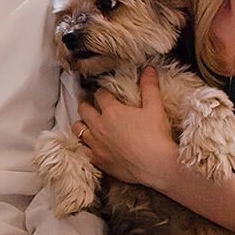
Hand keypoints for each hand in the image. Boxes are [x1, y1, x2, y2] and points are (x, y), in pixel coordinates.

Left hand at [78, 67, 177, 190]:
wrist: (156, 166)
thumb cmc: (156, 135)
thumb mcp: (155, 107)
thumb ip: (149, 87)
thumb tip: (148, 68)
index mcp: (111, 111)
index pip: (100, 94)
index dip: (103, 92)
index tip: (106, 93)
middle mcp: (99, 126)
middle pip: (83, 109)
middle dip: (87, 104)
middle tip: (92, 105)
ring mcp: (95, 144)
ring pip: (77, 129)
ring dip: (82, 124)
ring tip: (88, 123)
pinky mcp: (97, 160)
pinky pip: (82, 149)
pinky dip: (84, 145)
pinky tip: (89, 144)